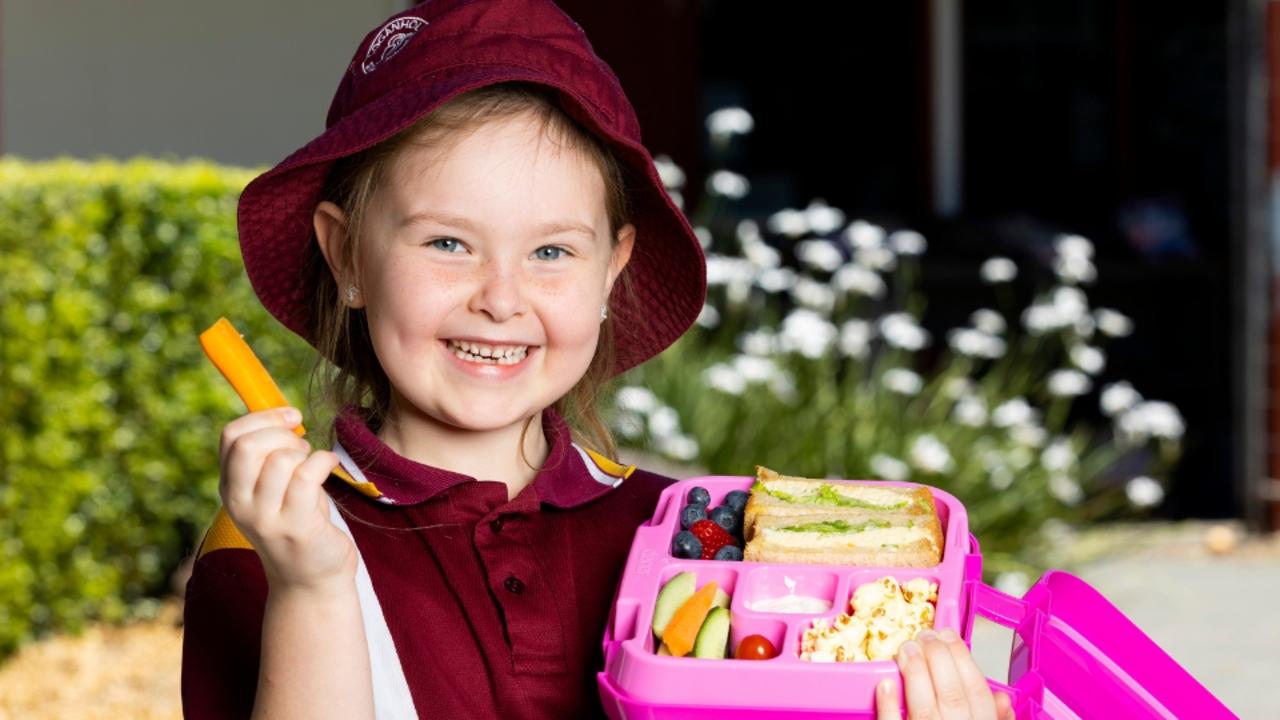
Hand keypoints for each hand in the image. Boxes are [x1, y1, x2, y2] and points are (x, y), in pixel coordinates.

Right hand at [219, 407, 353, 594]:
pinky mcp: (297, 527)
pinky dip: (324, 461)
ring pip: (281, 460)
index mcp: (231, 488)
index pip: (230, 436)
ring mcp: (267, 518)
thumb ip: (267, 457)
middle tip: (301, 447)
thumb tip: (281, 413)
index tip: (290, 418)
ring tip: (314, 465)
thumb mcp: (270, 489)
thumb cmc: (297, 523)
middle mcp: (241, 504)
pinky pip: (308, 475)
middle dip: (283, 434)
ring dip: (306, 453)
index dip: (263, 417)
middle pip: (249, 445)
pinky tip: (329, 467)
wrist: (309, 580)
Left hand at [876, 629, 1014, 719]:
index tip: (948, 634)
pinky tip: (884, 684)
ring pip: (925, 708)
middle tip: (923, 636)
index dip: (963, 658)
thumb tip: (1004, 699)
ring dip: (915, 673)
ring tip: (906, 649)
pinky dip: (890, 706)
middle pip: (952, 694)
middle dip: (937, 657)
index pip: (978, 692)